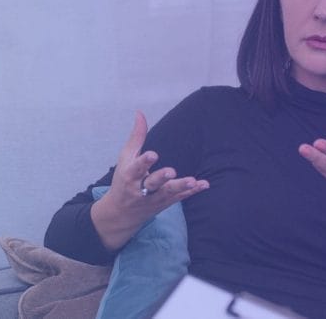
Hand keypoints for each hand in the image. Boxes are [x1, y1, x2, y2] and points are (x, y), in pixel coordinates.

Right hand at [91, 111, 209, 249]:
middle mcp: (141, 189)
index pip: (136, 168)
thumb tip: (140, 113)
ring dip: (180, 187)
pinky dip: (191, 192)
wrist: (121, 213)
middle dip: (161, 178)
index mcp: (129, 175)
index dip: (144, 162)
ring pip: (168, 193)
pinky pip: (179, 197)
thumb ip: (136, 136)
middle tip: (171, 171)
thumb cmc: (123, 180)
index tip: (153, 155)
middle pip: (152, 183)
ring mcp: (153, 198)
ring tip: (192, 180)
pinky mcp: (164, 203)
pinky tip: (203, 184)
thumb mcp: (126, 158)